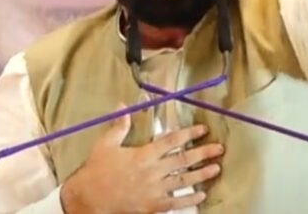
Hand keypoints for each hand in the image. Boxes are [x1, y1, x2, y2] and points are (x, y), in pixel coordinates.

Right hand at [60, 108, 223, 213]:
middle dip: (203, 153)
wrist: (88, 199)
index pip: (171, 141)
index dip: (188, 134)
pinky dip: (190, 199)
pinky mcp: (152, 206)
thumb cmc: (97, 171)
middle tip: (219, 148)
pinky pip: (175, 202)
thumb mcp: (106, 144)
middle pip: (183, 160)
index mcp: (143, 154)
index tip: (202, 129)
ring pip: (183, 180)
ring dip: (202, 174)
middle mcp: (152, 171)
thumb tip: (123, 105)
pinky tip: (202, 195)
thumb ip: (119, 126)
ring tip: (216, 169)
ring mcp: (154, 190)